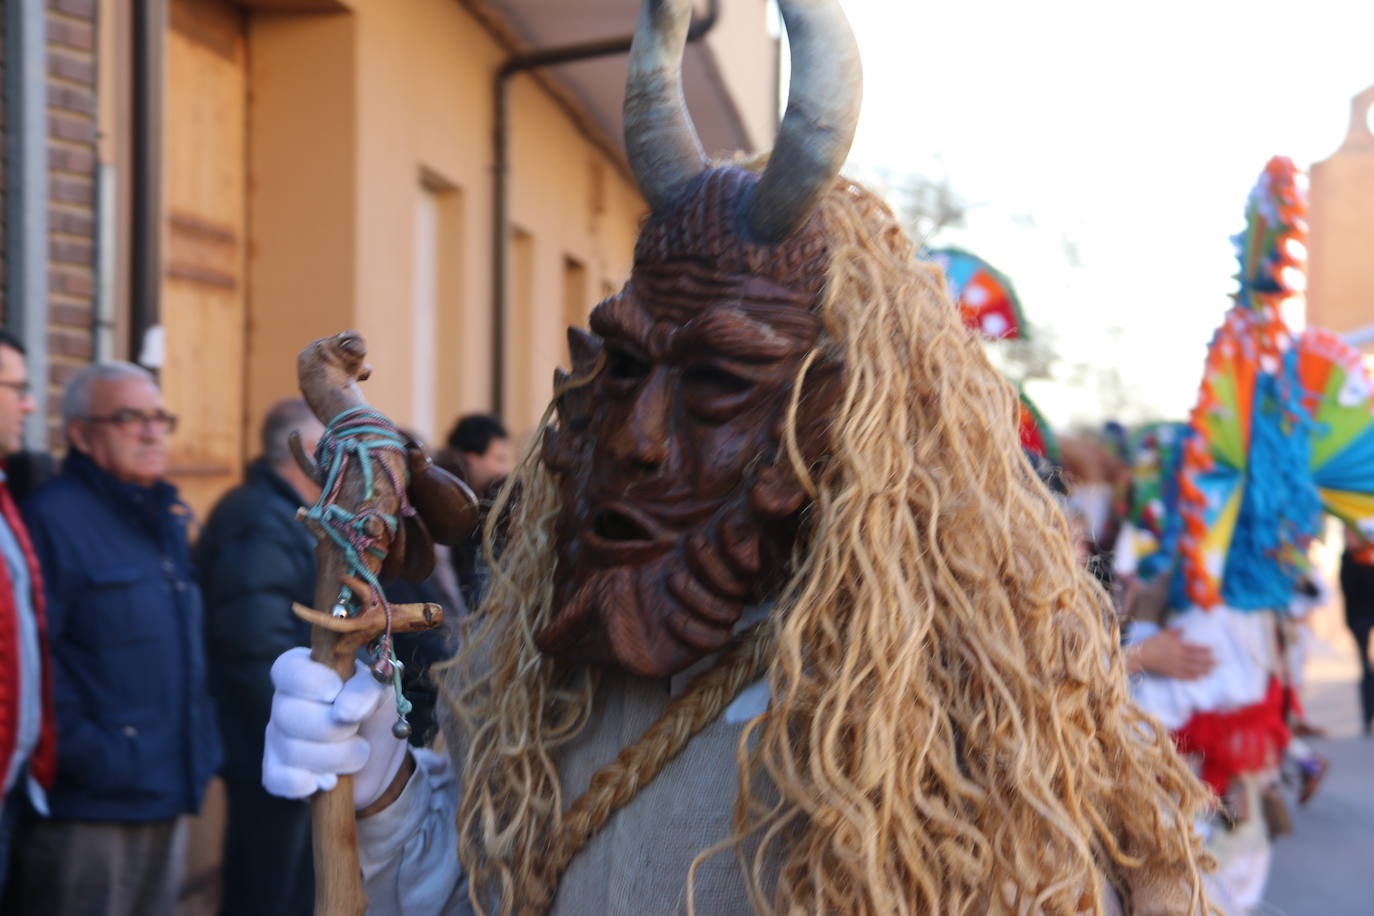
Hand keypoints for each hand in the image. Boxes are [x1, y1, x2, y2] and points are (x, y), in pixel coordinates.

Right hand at [262, 647, 409, 809]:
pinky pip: (278, 780)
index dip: (311, 682)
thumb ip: (366, 689)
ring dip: (335, 758)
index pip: (288, 668)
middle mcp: (284, 702)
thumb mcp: (380, 693)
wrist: (378, 760)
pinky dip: (308, 783)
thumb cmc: (375, 715)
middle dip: (332, 728)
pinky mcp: (277, 773)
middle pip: (287, 713)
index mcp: (306, 672)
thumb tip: (345, 710)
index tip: (335, 692)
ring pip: (290, 750)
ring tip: (356, 754)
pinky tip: (329, 780)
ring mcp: (277, 739)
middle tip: (356, 729)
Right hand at [1128, 629, 1215, 680]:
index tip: (1213, 650)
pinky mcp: (1171, 673)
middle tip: (1218, 663)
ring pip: (1192, 668)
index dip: (1204, 649)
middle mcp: (1180, 656)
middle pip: (1196, 659)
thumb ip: (1174, 632)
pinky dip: (1192, 677)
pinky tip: (1198, 678)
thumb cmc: (1151, 643)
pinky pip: (1184, 676)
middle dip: (1208, 661)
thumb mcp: (1162, 634)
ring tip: (1211, 671)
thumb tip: (1183, 628)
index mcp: (1178, 646)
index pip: (1194, 648)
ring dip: (1202, 670)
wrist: (1141, 656)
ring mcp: (1176, 665)